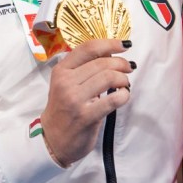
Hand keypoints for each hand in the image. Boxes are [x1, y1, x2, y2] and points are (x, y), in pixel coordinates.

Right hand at [40, 39, 133, 166]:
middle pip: (101, 63)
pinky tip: (124, 95)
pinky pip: (112, 100)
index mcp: (61, 70)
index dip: (110, 43)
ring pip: (108, 77)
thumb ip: (83, 68)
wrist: (53, 140)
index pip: (88, 48)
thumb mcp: (66, 84)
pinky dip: (124, 95)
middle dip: (121, 63)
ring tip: (125, 83)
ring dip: (123, 78)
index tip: (125, 44)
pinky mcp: (86, 116)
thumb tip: (111, 53)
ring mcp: (75, 100)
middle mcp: (65, 82)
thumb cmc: (64, 109)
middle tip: (129, 67)